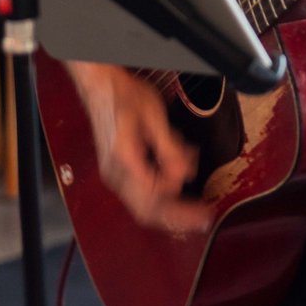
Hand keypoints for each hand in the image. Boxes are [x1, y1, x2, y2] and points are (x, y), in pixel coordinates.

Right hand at [69, 62, 210, 232]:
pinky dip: (162, 191)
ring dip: (172, 206)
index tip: (203, 208)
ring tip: (196, 206)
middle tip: (203, 219)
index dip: (181, 207)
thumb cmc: (125, 96)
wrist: (101, 86)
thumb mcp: (154, 116)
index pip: (154, 198)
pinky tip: (180, 180)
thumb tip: (185, 174)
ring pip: (143, 204)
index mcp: (125, 161)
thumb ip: (169, 148)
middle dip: (178, 218)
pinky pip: (141, 190)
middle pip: (147, 210)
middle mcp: (116, 174)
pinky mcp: (119, 170)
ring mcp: (115, 174)